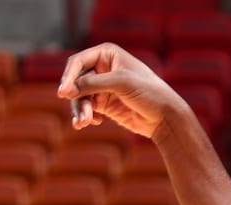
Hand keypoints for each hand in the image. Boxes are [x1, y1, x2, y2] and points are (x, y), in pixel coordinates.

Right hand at [58, 44, 188, 139]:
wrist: (166, 118)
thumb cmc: (149, 94)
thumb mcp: (122, 84)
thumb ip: (93, 84)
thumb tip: (66, 89)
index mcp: (107, 54)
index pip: (78, 62)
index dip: (69, 76)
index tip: (64, 93)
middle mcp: (102, 68)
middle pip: (76, 81)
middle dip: (76, 98)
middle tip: (81, 117)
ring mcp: (102, 87)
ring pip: (79, 97)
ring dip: (80, 110)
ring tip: (83, 123)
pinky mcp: (104, 104)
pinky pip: (87, 108)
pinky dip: (86, 116)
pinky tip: (94, 122)